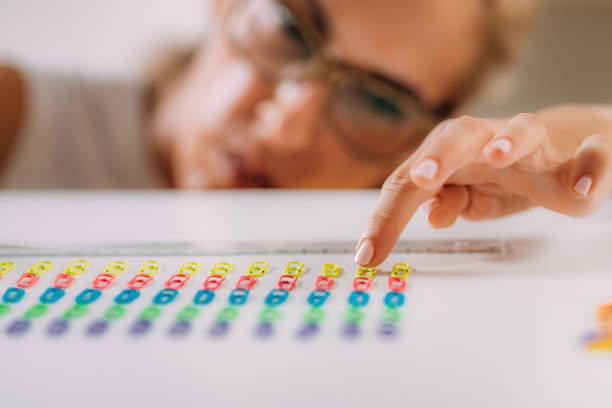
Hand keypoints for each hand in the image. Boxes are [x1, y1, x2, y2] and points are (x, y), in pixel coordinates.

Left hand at [354, 105, 611, 265]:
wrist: (570, 148)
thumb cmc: (508, 172)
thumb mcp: (472, 196)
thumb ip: (449, 203)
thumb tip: (434, 213)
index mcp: (450, 156)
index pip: (409, 182)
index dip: (387, 216)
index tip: (368, 254)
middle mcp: (486, 141)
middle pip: (454, 137)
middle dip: (437, 156)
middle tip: (423, 178)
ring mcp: (534, 143)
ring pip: (520, 131)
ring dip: (508, 141)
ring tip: (497, 156)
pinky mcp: (582, 152)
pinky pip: (590, 156)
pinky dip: (589, 167)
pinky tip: (582, 188)